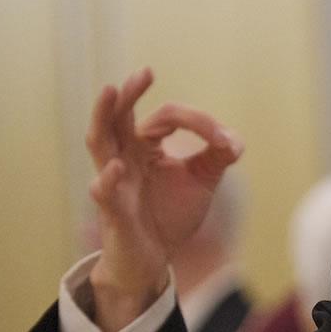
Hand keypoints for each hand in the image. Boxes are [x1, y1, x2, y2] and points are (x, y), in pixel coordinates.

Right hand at [84, 68, 243, 331]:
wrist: (154, 259)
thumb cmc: (170, 213)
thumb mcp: (202, 181)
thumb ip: (218, 155)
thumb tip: (232, 140)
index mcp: (145, 145)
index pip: (167, 117)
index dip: (199, 123)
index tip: (224, 141)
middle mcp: (124, 157)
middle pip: (118, 116)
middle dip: (128, 93)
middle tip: (144, 72)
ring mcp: (114, 182)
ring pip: (99, 143)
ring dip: (103, 117)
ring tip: (109, 92)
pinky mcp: (113, 211)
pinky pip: (104, 192)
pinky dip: (108, 179)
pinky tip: (118, 168)